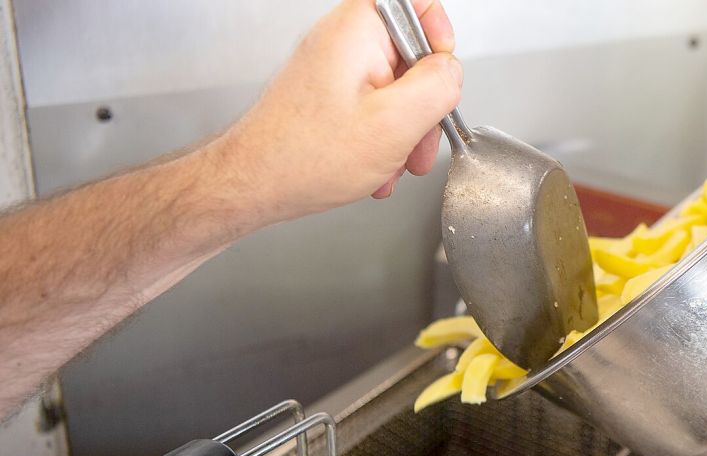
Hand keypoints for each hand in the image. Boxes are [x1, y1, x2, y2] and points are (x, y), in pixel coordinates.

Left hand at [219, 0, 461, 223]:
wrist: (253, 186)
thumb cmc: (304, 157)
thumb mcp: (394, 123)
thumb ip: (438, 87)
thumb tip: (452, 72)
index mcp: (357, 30)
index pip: (415, 2)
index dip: (437, 35)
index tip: (442, 73)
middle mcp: (343, 42)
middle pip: (411, 56)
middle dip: (423, 105)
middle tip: (418, 139)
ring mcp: (335, 70)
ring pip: (396, 90)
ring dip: (404, 132)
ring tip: (392, 163)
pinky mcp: (330, 97)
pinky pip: (374, 109)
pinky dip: (382, 140)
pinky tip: (374, 167)